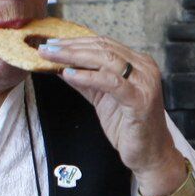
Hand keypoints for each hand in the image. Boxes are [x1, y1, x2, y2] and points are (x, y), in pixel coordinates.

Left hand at [42, 34, 186, 195]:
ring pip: (106, 60)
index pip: (103, 44)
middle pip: (103, 48)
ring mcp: (144, 83)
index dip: (76, 41)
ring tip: (52, 58)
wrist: (149, 154)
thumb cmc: (128, 126)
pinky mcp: (140, 100)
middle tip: (46, 48)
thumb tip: (60, 65)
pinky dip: (87, 77)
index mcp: (138, 64)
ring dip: (74, 57)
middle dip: (71, 47)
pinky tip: (69, 74)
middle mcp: (144, 68)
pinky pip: (110, 82)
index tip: (52, 43)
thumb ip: (85, 80)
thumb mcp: (102, 98)